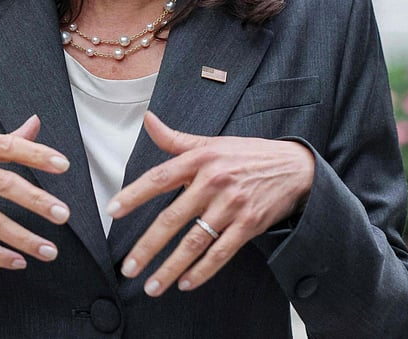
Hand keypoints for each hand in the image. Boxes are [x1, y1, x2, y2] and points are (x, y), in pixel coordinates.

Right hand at [0, 115, 70, 269]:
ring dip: (23, 237)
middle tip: (63, 214)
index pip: (8, 146)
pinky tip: (18, 261)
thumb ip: (4, 139)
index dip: (37, 154)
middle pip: (4, 185)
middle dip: (36, 201)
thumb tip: (36, 123)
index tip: (63, 165)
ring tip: (49, 250)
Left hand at [109, 112, 314, 295]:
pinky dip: (202, 270)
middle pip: (172, 217)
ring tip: (151, 286)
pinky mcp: (249, 225)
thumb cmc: (247, 155)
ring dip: (171, 267)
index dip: (134, 194)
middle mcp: (214, 182)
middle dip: (147, 246)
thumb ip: (176, 139)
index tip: (113, 211)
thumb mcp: (212, 143)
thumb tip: (148, 119)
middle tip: (128, 267)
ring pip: (195, 241)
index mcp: (200, 160)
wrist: (294, 167)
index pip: (159, 178)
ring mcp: (232, 205)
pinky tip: (185, 283)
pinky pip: (221, 252)